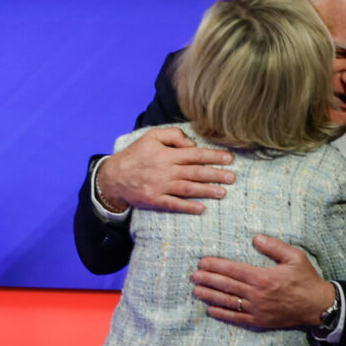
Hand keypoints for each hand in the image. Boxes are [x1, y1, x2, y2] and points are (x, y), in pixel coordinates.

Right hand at [97, 127, 234, 214]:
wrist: (113, 176)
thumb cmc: (135, 155)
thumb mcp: (151, 137)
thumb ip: (173, 136)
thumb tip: (192, 144)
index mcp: (166, 154)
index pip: (195, 154)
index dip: (214, 156)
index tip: (229, 159)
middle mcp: (165, 170)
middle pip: (195, 172)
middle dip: (216, 174)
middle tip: (233, 177)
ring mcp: (160, 186)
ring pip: (188, 188)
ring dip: (207, 191)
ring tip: (223, 192)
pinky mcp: (154, 200)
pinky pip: (173, 204)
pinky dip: (188, 207)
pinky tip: (201, 208)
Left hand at [190, 234, 332, 329]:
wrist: (318, 306)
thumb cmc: (307, 279)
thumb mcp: (295, 257)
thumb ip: (274, 246)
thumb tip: (255, 237)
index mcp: (264, 277)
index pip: (233, 270)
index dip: (216, 266)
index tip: (202, 262)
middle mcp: (257, 294)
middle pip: (227, 286)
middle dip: (208, 280)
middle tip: (193, 276)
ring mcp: (257, 310)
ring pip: (228, 302)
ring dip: (210, 296)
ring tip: (196, 291)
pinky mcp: (260, 321)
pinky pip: (237, 318)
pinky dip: (223, 314)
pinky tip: (211, 309)